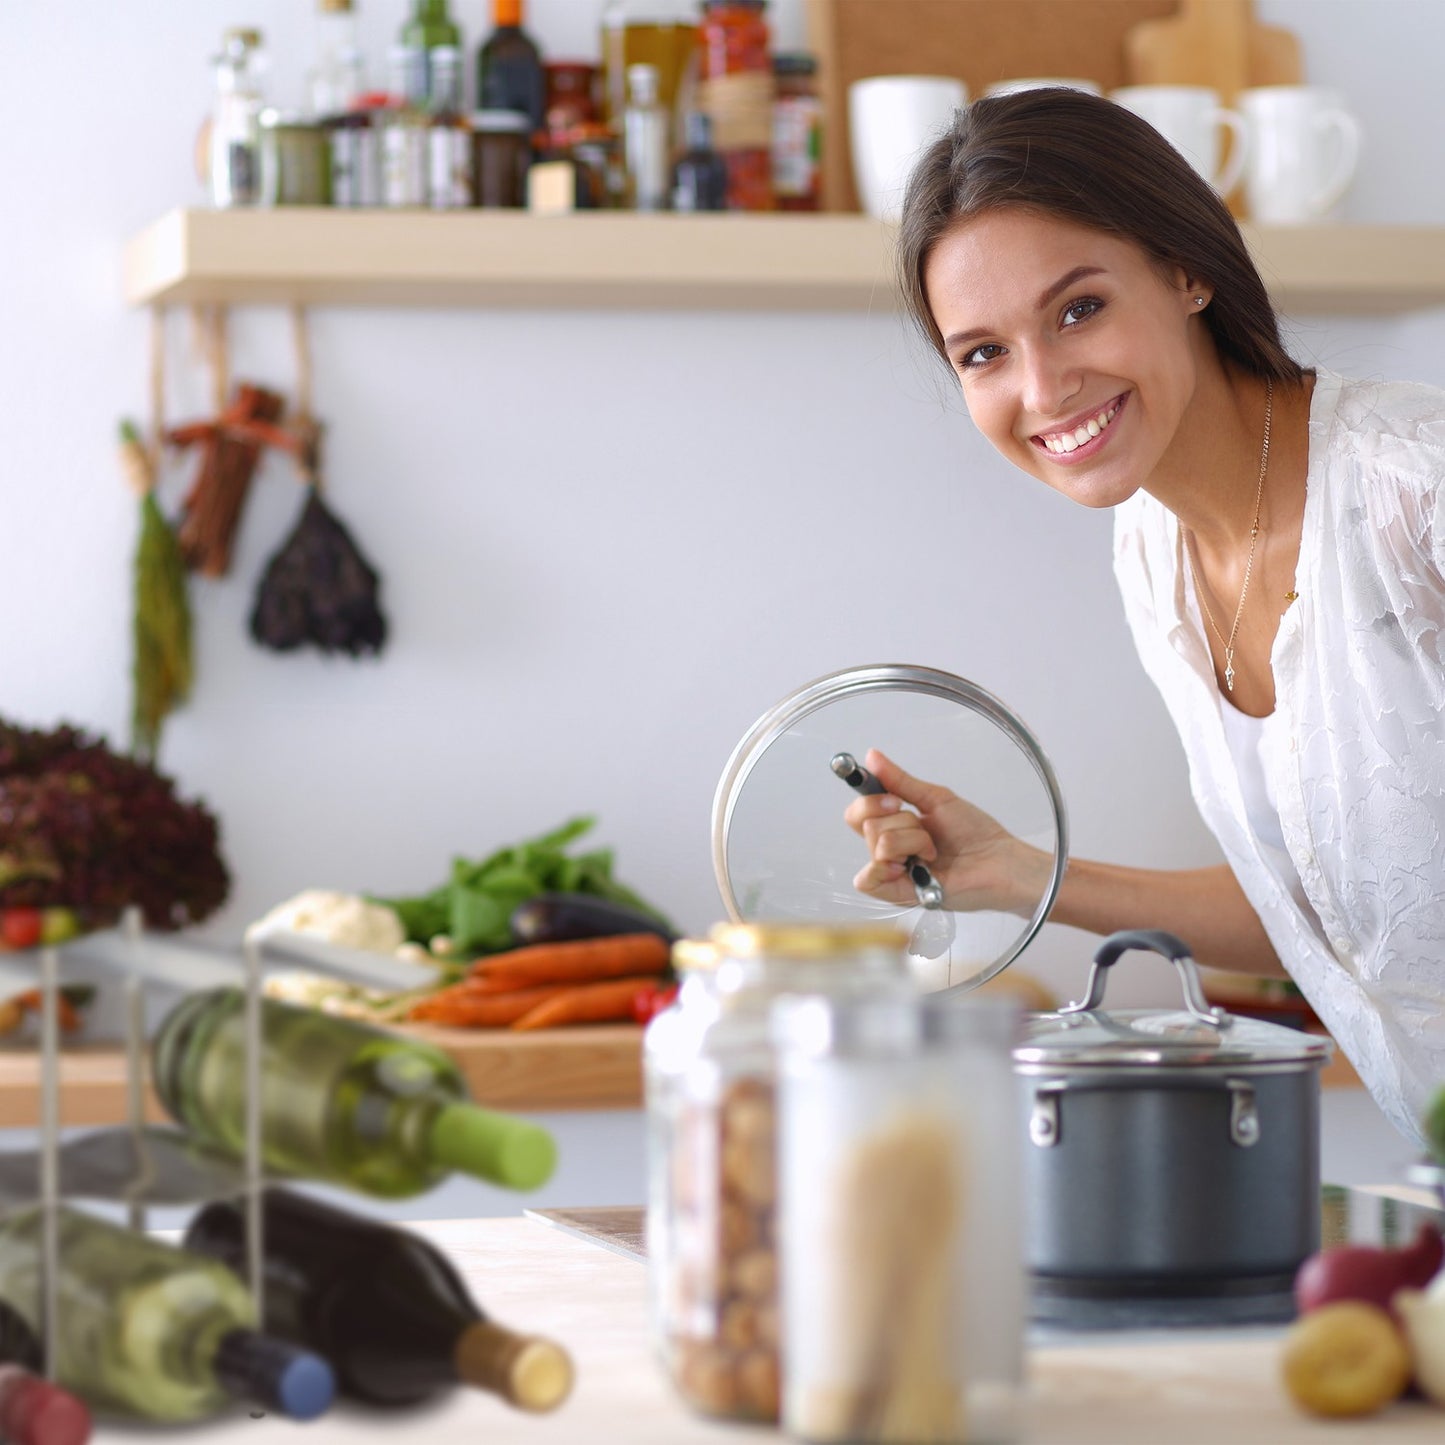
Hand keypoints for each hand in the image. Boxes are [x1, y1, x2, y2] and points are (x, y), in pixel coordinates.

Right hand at [843, 748, 1044, 914]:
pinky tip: (913, 866)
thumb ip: (900, 781)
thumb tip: (872, 756)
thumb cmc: (975, 833)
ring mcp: (893, 873)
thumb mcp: (934, 799)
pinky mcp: (898, 894)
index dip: (870, 801)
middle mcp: (890, 850)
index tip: (895, 799)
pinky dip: (888, 866)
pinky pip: (867, 880)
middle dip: (902, 821)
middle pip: (866, 825)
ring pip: (877, 844)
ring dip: (912, 841)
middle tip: (925, 828)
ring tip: (933, 851)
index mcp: (895, 827)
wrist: (999, 860)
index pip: (858, 813)